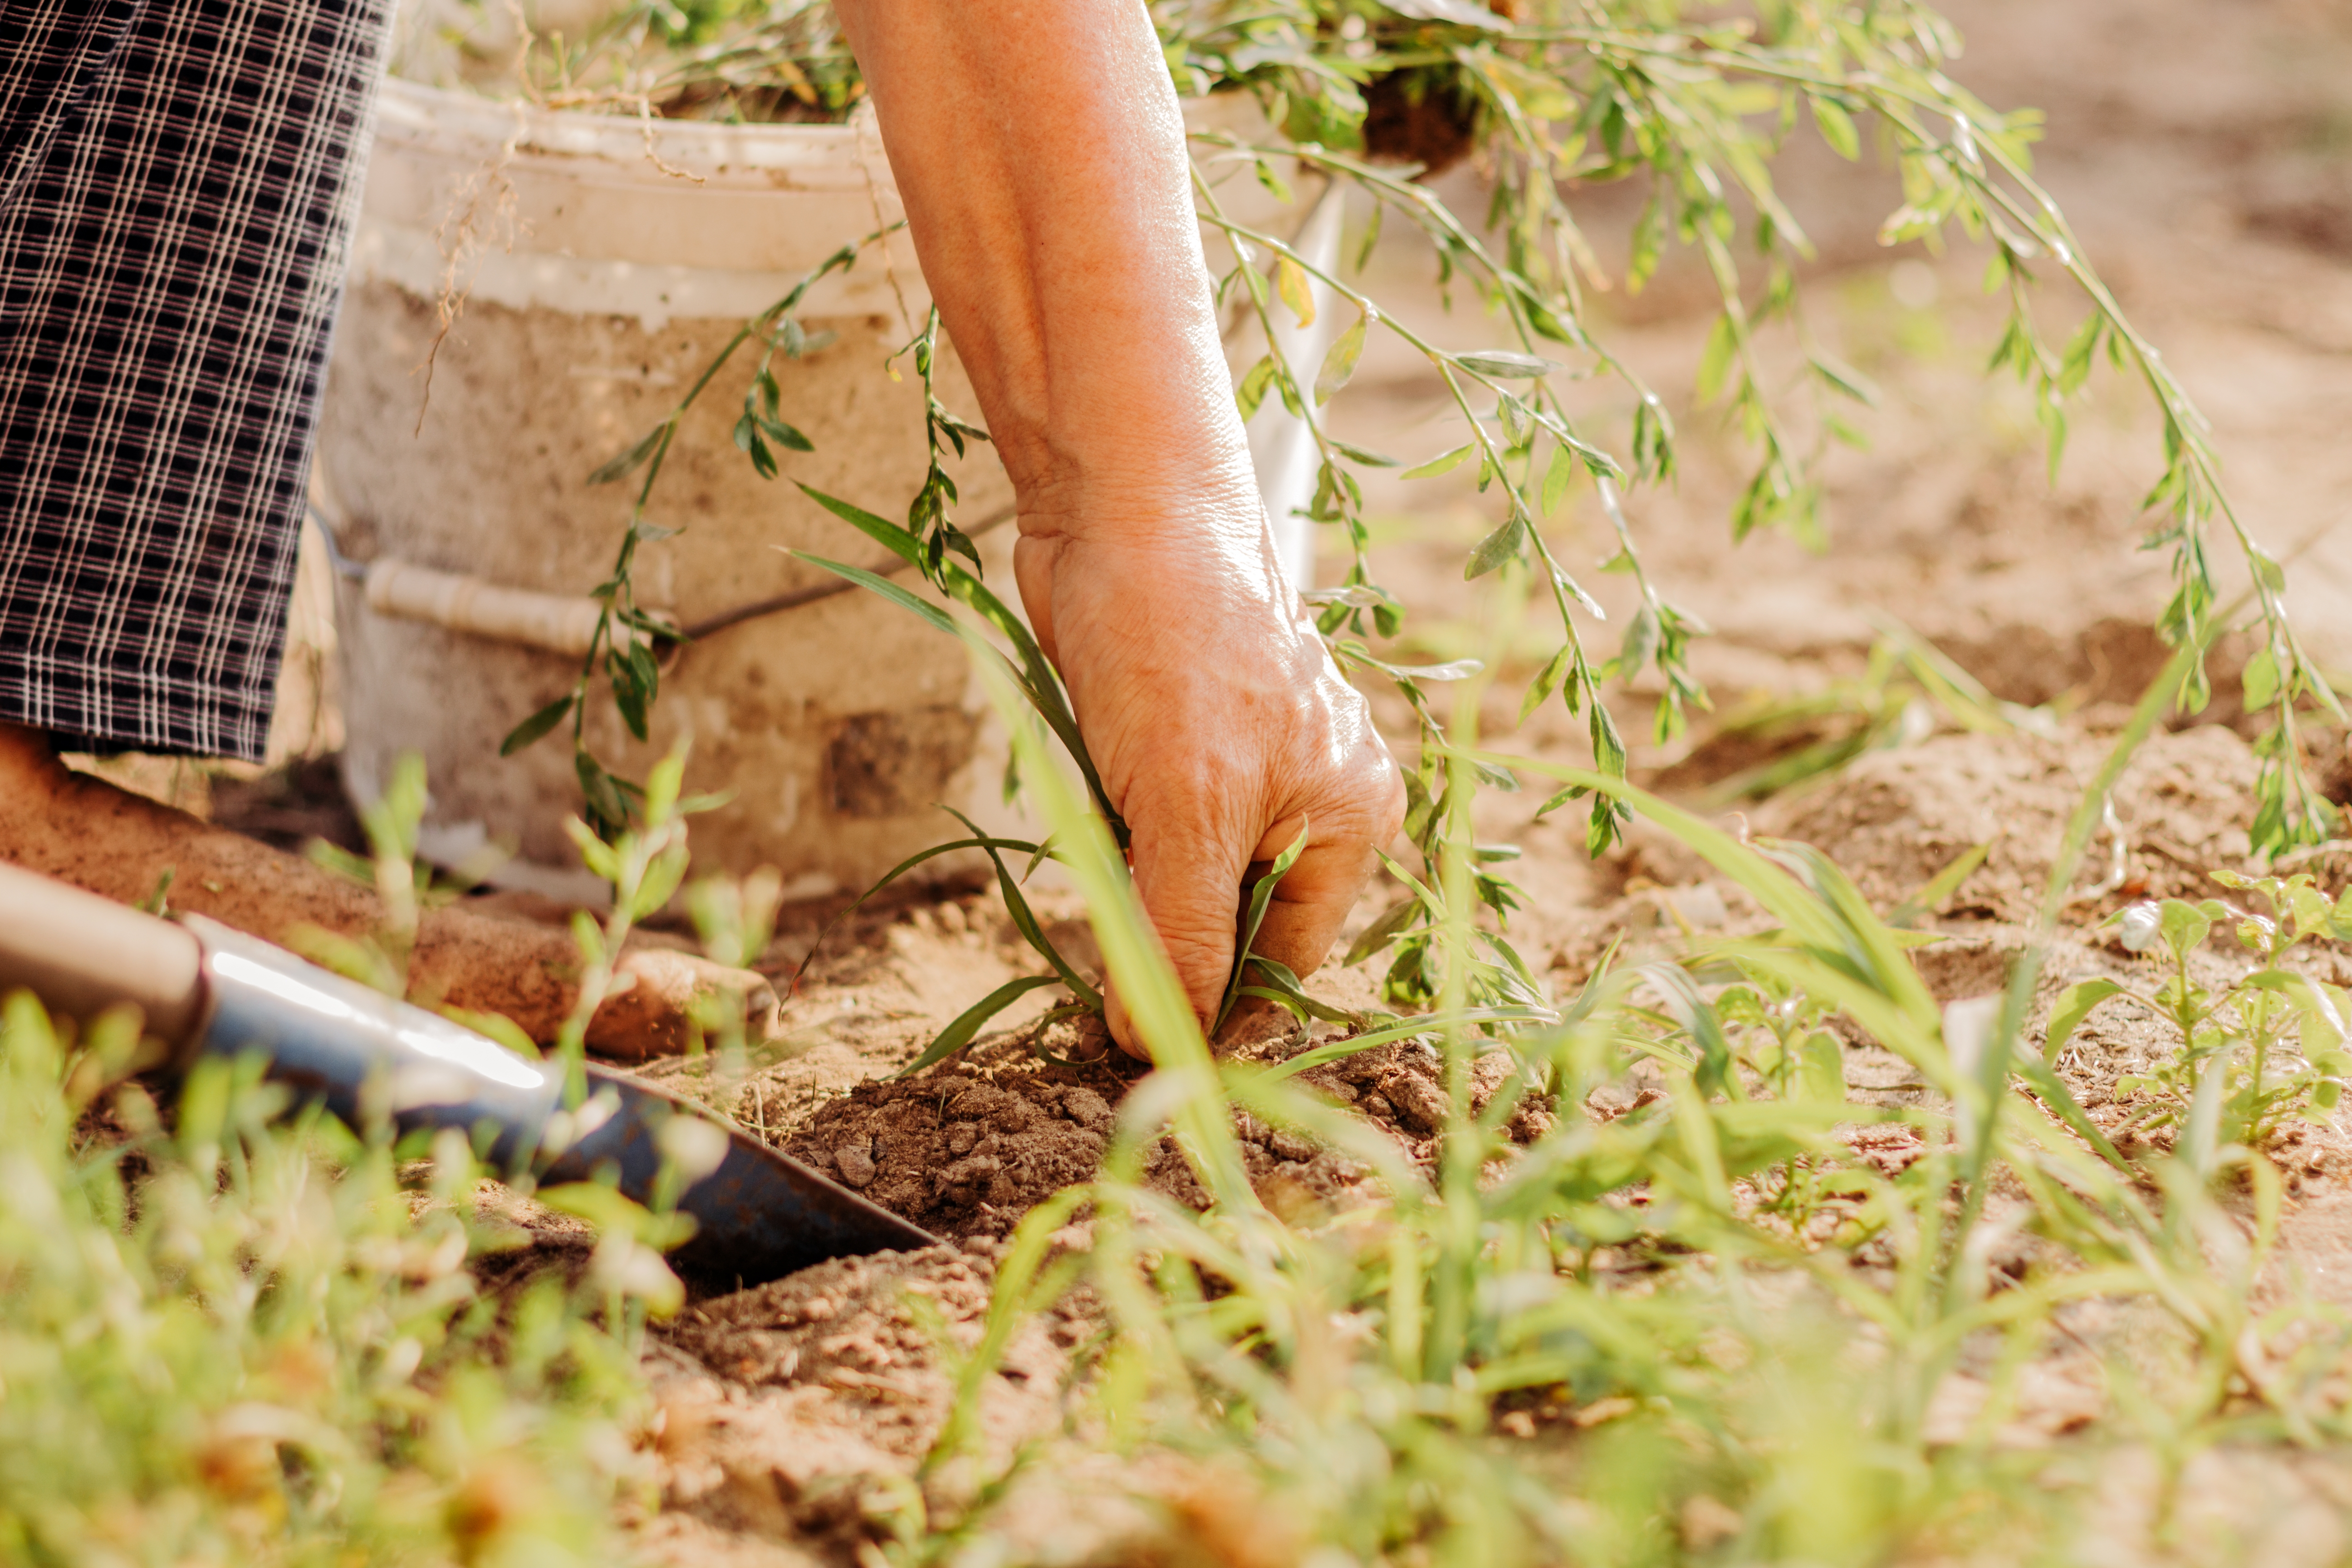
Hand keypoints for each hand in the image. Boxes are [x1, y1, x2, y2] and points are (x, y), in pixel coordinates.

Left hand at [1016, 495, 1404, 1057]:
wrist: (1114, 508)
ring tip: (1091, 898)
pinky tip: (1084, 833)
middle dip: (1170, 957)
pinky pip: (1148, 837)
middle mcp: (1310, 801)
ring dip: (1133, 902)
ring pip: (1183, 884)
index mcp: (1349, 818)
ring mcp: (1240, 773)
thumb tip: (1156, 1049)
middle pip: (1235, 928)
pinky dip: (1113, 851)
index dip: (1218, 1012)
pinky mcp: (1175, 749)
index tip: (1139, 1051)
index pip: (1286, 963)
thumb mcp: (1186, 809)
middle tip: (1095, 997)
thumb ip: (1179, 935)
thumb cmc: (1174, 643)